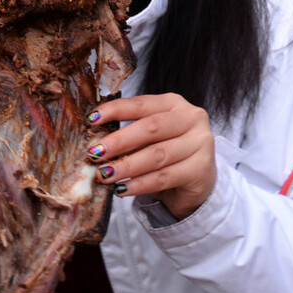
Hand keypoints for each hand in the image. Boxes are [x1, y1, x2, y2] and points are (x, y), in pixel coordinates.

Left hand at [84, 93, 215, 220]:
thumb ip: (129, 134)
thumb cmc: (167, 153)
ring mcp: (200, 143)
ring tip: (105, 175)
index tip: (91, 119)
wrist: (198, 180)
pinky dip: (140, 184)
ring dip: (127, 166)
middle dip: (119, 141)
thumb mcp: (150, 137)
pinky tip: (122, 189)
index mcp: (174, 103)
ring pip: (157, 155)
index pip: (141, 104)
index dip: (115, 110)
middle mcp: (191, 118)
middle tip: (95, 153)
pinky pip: (164, 177)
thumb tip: (95, 142)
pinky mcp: (201, 169)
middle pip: (150, 128)